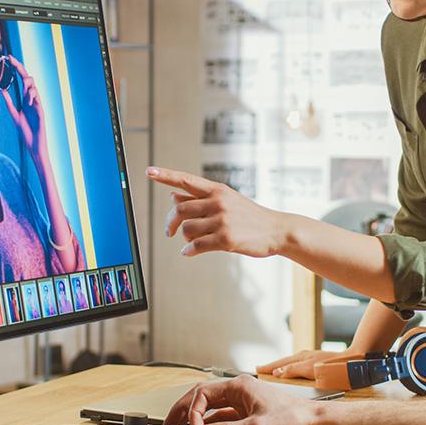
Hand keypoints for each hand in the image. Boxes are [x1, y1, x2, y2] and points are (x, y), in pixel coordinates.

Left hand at [0, 54, 47, 158]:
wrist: (35, 145)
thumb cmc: (26, 132)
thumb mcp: (14, 115)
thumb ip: (10, 103)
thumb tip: (2, 91)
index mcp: (25, 99)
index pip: (21, 80)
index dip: (16, 69)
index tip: (8, 59)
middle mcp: (32, 99)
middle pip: (28, 79)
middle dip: (20, 69)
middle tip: (11, 60)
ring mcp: (37, 104)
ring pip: (33, 86)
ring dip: (27, 85)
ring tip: (23, 90)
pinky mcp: (41, 110)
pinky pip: (37, 98)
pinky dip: (31, 97)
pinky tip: (27, 101)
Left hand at [147, 167, 288, 257]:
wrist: (277, 230)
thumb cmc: (249, 216)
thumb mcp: (227, 200)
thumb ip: (200, 198)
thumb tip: (173, 195)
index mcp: (217, 190)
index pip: (186, 180)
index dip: (165, 175)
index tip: (148, 171)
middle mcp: (218, 202)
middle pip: (180, 210)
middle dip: (171, 223)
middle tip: (169, 232)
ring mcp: (222, 221)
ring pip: (186, 229)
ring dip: (184, 238)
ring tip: (192, 242)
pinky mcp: (226, 239)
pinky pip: (196, 246)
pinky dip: (189, 251)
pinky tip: (190, 252)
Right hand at [164, 375, 318, 424]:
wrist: (315, 423)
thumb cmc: (294, 419)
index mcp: (239, 386)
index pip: (203, 394)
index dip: (191, 413)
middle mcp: (239, 390)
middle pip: (202, 396)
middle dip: (184, 409)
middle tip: (169, 424)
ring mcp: (244, 401)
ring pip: (211, 406)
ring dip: (196, 417)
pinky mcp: (250, 412)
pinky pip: (223, 416)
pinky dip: (210, 424)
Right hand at [256, 349, 356, 379]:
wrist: (355, 363)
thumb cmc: (334, 367)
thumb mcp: (310, 370)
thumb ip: (293, 371)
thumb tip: (277, 372)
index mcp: (301, 358)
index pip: (280, 364)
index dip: (268, 367)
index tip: (257, 370)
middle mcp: (305, 357)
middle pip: (284, 362)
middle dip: (273, 366)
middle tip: (261, 370)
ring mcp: (312, 360)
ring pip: (293, 364)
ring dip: (282, 368)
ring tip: (274, 372)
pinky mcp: (320, 364)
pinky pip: (300, 366)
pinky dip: (292, 370)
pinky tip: (295, 375)